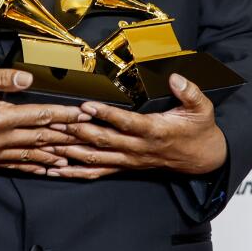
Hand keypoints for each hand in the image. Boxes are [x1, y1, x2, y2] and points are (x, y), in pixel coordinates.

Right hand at [0, 63, 90, 174]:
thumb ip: (4, 79)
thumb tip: (29, 80)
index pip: (40, 116)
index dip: (64, 115)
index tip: (83, 114)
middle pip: (39, 138)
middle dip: (65, 136)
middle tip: (87, 136)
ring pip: (28, 155)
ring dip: (51, 155)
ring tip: (72, 156)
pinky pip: (12, 165)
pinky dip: (31, 166)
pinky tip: (44, 168)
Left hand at [45, 73, 225, 179]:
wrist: (203, 158)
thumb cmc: (199, 130)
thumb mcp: (202, 108)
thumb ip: (190, 92)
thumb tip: (176, 78)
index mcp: (155, 131)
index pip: (126, 123)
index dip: (106, 115)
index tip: (86, 105)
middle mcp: (139, 148)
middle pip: (104, 141)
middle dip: (77, 131)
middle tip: (55, 122)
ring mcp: (130, 160)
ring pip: (96, 157)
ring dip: (71, 150)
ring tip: (48, 143)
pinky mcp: (126, 166)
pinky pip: (98, 172)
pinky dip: (76, 172)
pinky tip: (57, 170)